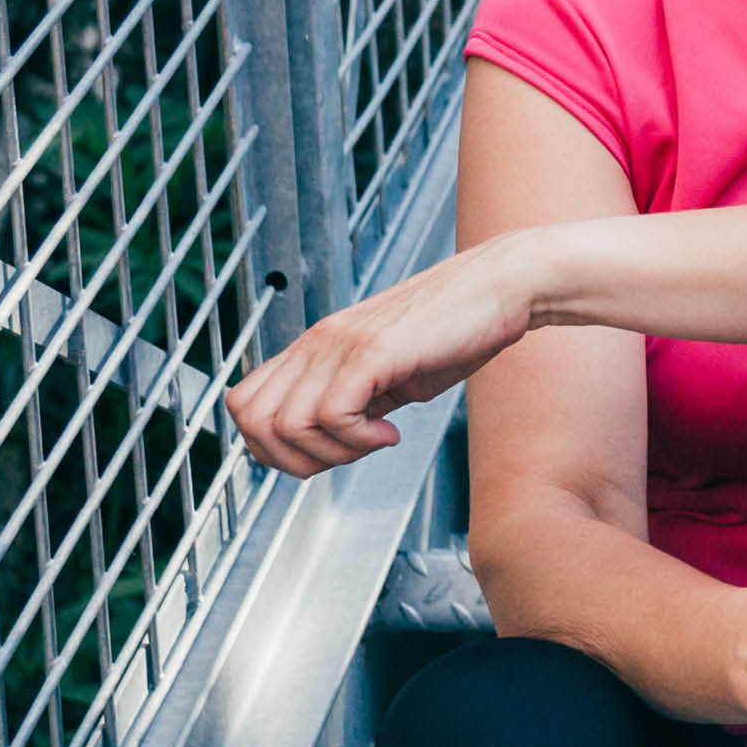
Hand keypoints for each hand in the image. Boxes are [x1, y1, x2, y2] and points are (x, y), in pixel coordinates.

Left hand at [225, 233, 539, 475]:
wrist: (501, 287)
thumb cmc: (458, 327)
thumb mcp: (392, 372)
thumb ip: (356, 400)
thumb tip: (333, 443)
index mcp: (316, 346)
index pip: (245, 403)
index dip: (275, 445)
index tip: (327, 449)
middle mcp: (318, 342)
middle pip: (252, 422)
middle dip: (296, 459)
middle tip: (347, 454)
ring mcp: (341, 344)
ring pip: (287, 425)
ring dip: (332, 452)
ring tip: (376, 440)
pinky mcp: (372, 351)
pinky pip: (332, 415)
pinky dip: (360, 440)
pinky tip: (392, 431)